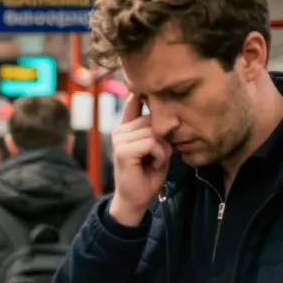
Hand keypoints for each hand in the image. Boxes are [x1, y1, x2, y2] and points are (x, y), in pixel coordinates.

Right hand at [109, 93, 171, 226]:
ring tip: (155, 161)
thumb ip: (155, 128)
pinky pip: (151, 142)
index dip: (142, 91)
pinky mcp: (122, 150)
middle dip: (163, 138)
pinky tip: (153, 164)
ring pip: (154, 131)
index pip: (134, 101)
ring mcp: (119, 140)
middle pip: (152, 119)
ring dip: (163, 149)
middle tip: (158, 156)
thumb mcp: (156, 147)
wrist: (136, 200)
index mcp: (126, 127)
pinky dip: (159, 155)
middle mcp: (120, 130)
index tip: (146, 82)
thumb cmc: (147, 174)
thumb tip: (162, 105)